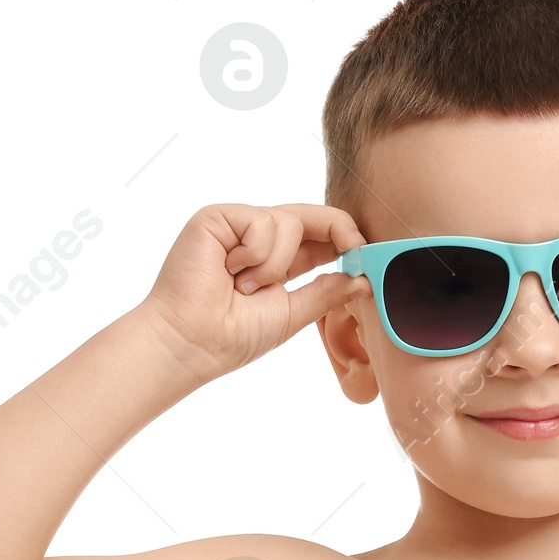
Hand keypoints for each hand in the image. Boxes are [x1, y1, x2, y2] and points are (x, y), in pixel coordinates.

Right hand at [143, 202, 363, 378]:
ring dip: (276, 266)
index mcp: (278, 261)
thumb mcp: (292, 313)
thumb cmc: (233, 336)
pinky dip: (256, 254)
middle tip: (356, 248)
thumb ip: (326, 293)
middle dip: (338, 231)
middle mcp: (258, 238)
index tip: (366, 255)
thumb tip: (362, 279)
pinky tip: (231, 273)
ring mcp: (238, 225)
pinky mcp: (218, 216)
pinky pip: (262, 222)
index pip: (320, 238)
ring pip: (289, 222)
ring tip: (245, 288)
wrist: (192, 343)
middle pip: (311, 217)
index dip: (347, 240)